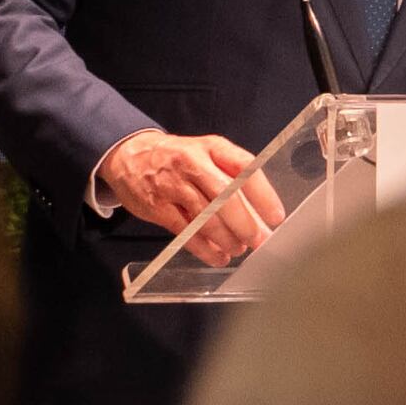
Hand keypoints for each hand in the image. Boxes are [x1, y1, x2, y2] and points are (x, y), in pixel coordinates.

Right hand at [97, 130, 275, 260]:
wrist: (129, 155)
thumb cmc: (176, 158)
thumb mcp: (204, 153)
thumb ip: (229, 177)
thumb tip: (260, 214)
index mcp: (211, 147)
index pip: (243, 167)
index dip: (263, 193)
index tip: (275, 215)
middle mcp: (192, 162)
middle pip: (224, 196)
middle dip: (245, 223)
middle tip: (258, 241)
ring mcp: (172, 185)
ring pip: (205, 217)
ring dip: (226, 239)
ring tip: (237, 249)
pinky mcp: (157, 207)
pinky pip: (186, 232)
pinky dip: (204, 249)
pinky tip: (217, 257)